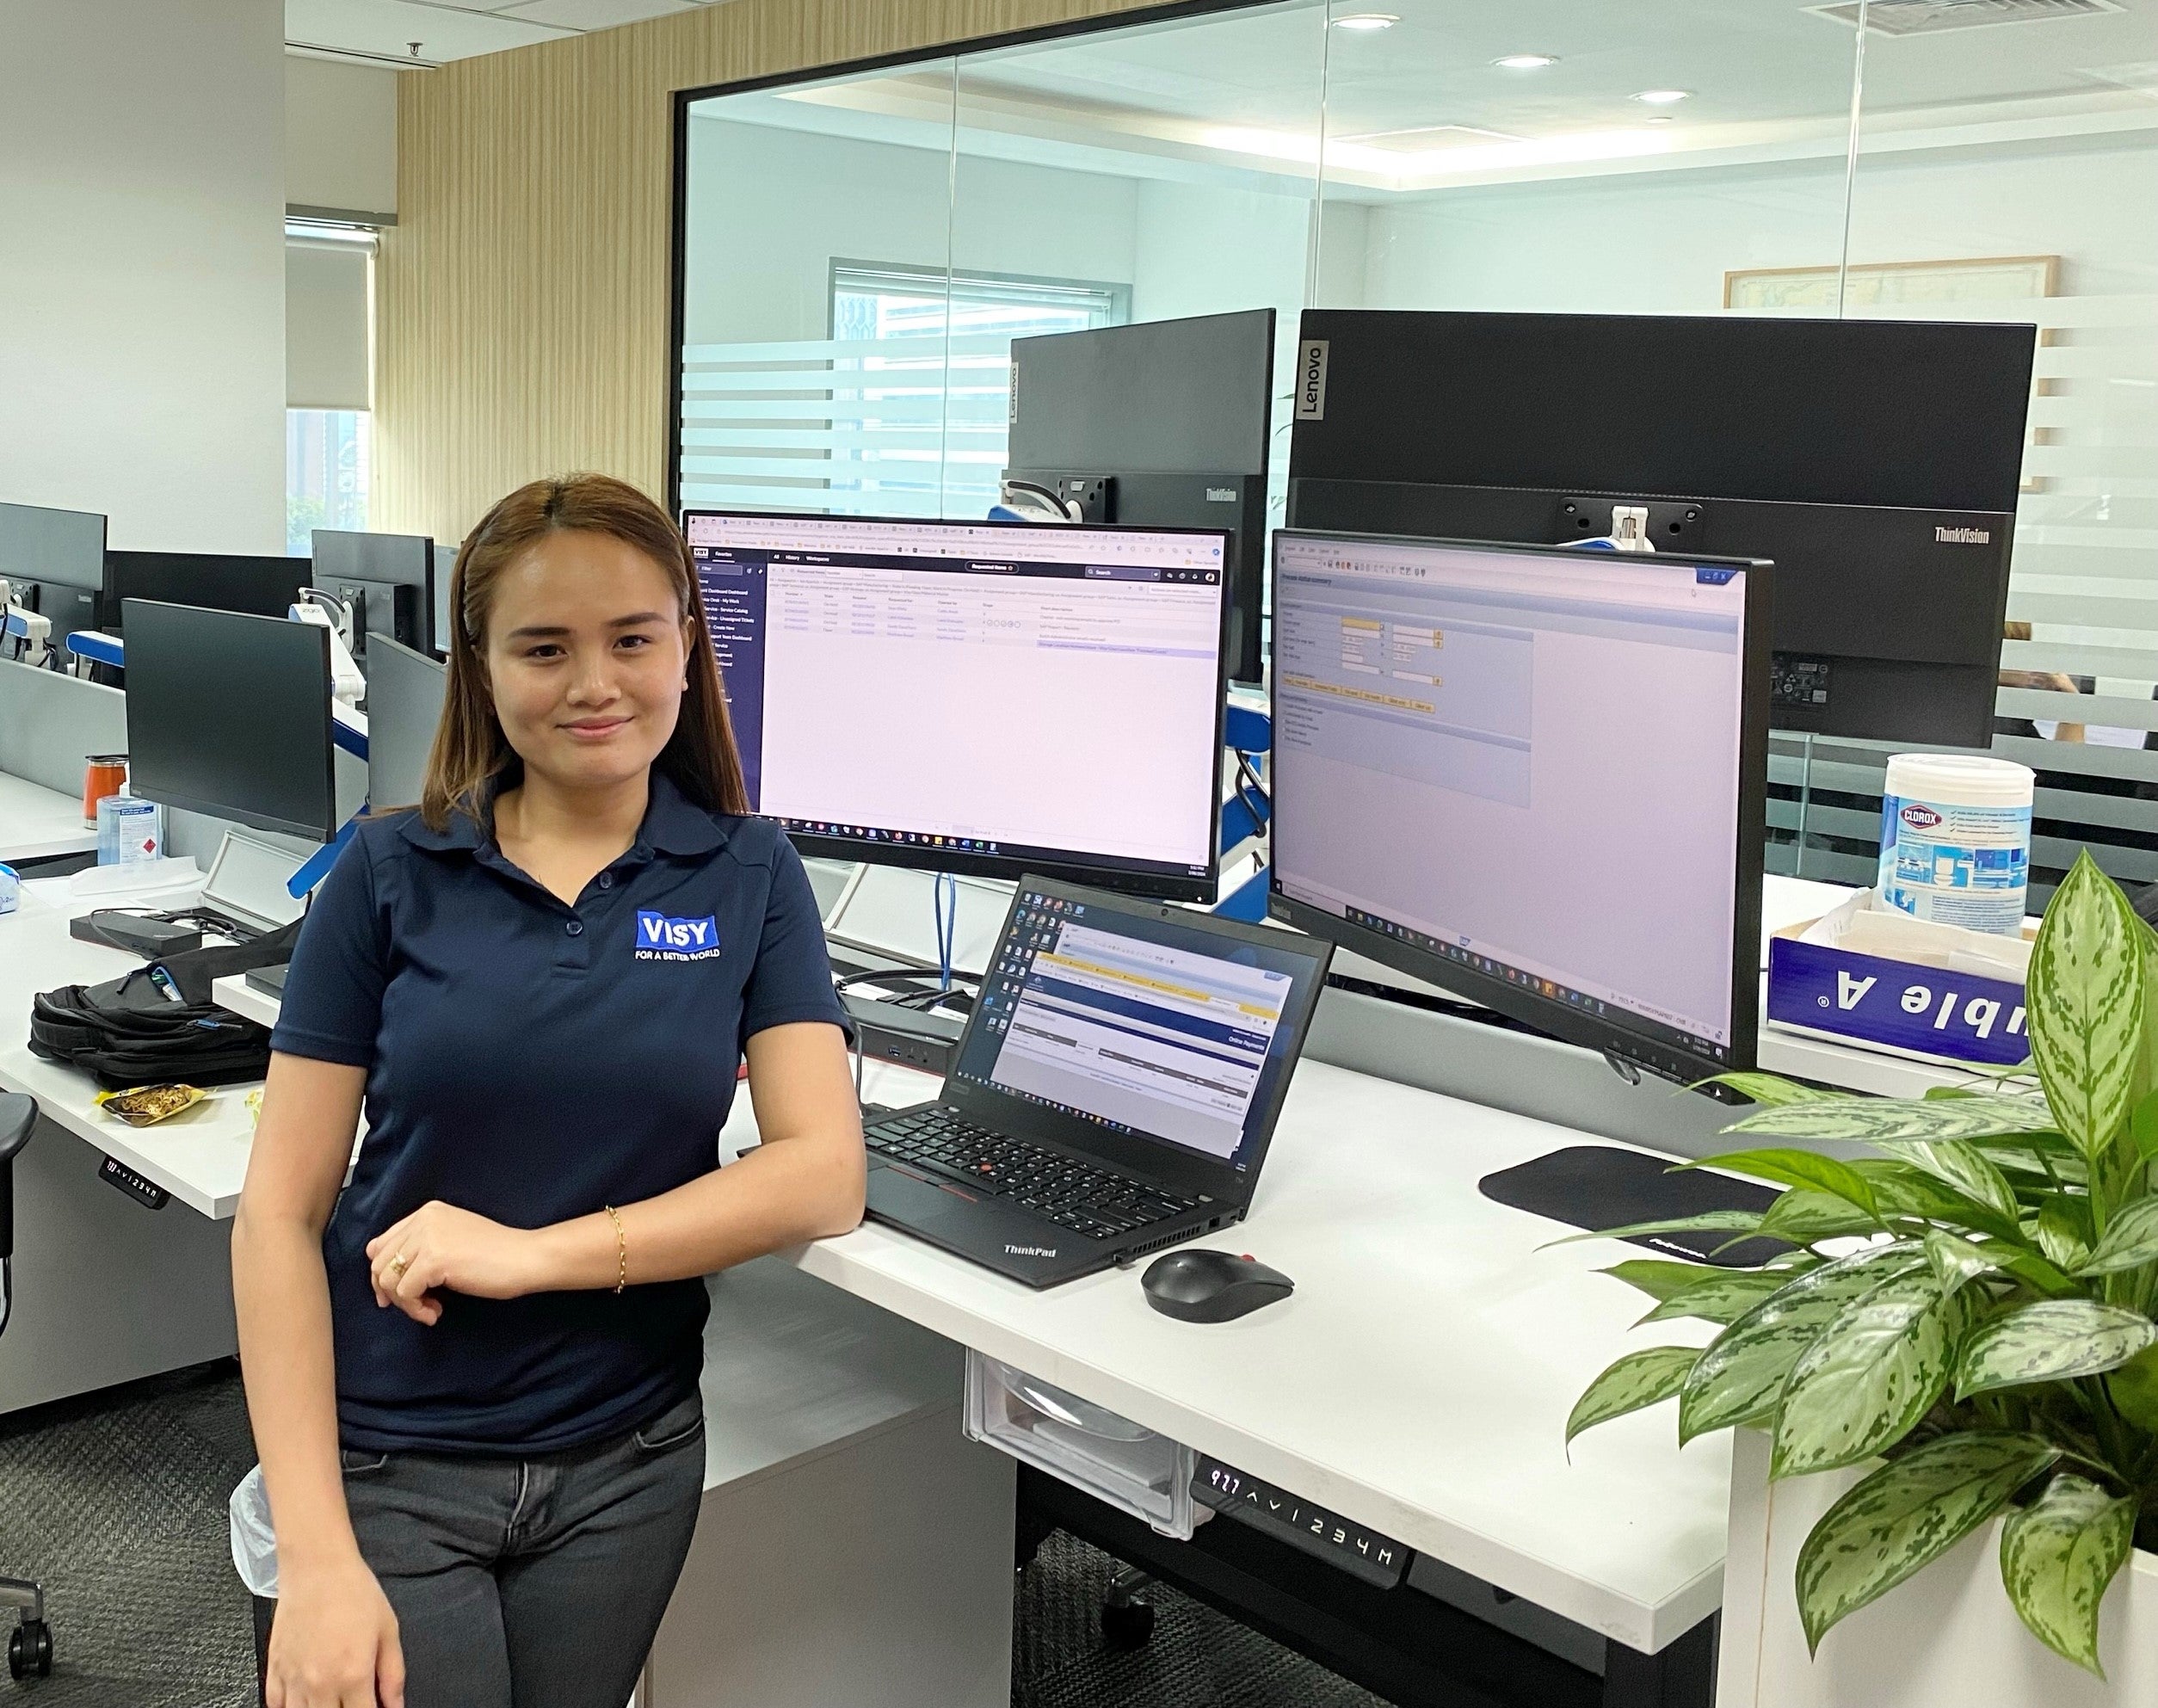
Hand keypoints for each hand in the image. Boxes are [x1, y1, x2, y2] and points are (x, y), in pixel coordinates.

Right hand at [265, 1553, 403, 1707]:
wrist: (317, 1568)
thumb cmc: (353, 1592)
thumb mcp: (388, 1630)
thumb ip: (393, 1674)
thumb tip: (396, 1705)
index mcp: (353, 1674)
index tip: (375, 1707)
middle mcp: (321, 1683)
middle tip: (352, 1700)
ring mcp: (293, 1680)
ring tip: (330, 1700)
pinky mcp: (274, 1671)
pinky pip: (276, 1706)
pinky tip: (304, 1700)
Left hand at [366, 1201, 543, 1324]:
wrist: (525, 1257)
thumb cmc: (496, 1254)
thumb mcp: (452, 1240)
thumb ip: (421, 1247)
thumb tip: (384, 1278)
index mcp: (426, 1212)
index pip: (381, 1244)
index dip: (382, 1274)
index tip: (397, 1296)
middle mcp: (423, 1219)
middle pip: (379, 1263)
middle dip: (391, 1292)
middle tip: (415, 1307)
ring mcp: (428, 1238)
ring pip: (388, 1280)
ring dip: (406, 1304)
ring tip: (430, 1310)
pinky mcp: (434, 1260)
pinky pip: (405, 1293)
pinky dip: (416, 1309)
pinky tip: (437, 1312)